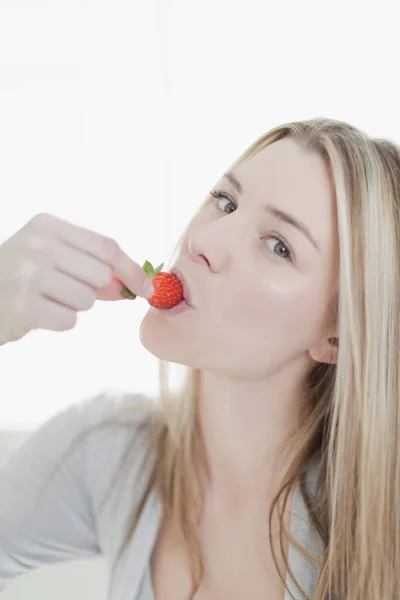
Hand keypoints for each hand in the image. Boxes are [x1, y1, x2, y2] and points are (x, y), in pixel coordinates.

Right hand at [0, 213, 152, 344]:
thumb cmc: (22, 279)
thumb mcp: (54, 259)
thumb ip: (94, 267)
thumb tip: (139, 284)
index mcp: (47, 225)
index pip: (106, 247)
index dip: (132, 269)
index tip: (147, 287)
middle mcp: (36, 244)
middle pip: (101, 274)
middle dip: (96, 290)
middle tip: (69, 290)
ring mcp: (27, 273)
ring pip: (86, 299)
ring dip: (73, 306)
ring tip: (47, 299)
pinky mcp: (23, 305)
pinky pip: (69, 320)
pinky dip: (59, 321)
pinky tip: (38, 312)